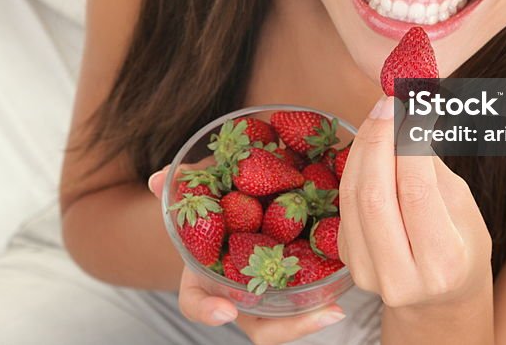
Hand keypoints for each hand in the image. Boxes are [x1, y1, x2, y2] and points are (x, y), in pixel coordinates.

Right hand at [148, 163, 347, 344]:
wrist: (246, 201)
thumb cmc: (223, 203)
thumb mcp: (206, 194)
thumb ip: (185, 188)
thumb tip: (157, 178)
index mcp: (209, 276)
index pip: (197, 303)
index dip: (207, 311)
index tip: (224, 312)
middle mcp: (241, 293)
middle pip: (260, 326)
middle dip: (287, 327)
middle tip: (316, 314)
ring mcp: (272, 293)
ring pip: (289, 317)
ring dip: (311, 317)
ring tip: (335, 308)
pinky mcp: (300, 280)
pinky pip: (312, 292)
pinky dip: (330, 287)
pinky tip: (348, 275)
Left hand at [337, 96, 492, 310]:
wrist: (439, 299)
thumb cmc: (462, 247)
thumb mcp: (464, 209)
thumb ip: (433, 169)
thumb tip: (408, 117)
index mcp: (443, 265)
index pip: (417, 193)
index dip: (411, 143)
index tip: (414, 105)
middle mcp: (401, 277)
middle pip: (375, 196)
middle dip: (379, 140)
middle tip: (389, 103)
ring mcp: (368, 273)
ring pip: (353, 196)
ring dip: (363, 147)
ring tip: (380, 115)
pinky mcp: (348, 260)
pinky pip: (346, 203)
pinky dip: (356, 167)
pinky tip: (371, 145)